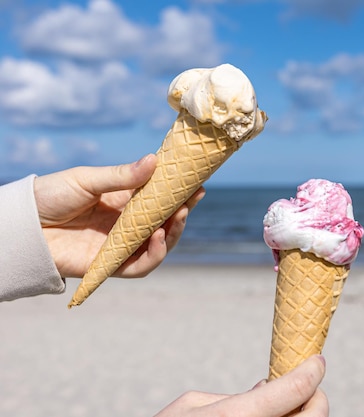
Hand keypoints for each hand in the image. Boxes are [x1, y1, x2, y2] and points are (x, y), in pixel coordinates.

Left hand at [34, 154, 204, 277]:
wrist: (21, 225)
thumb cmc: (50, 196)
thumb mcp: (88, 180)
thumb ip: (122, 176)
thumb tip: (155, 161)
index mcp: (124, 202)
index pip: (160, 200)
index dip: (180, 195)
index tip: (197, 185)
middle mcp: (126, 224)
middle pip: (165, 224)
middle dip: (182, 214)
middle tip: (191, 202)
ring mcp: (120, 245)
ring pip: (158, 246)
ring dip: (174, 234)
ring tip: (177, 218)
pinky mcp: (110, 265)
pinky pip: (140, 266)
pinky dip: (154, 255)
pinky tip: (158, 238)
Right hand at [154, 355, 327, 416]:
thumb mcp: (191, 405)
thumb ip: (234, 396)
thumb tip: (267, 389)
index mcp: (239, 416)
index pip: (296, 389)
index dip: (312, 371)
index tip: (316, 361)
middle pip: (315, 415)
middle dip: (316, 397)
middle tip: (308, 387)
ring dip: (305, 414)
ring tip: (289, 405)